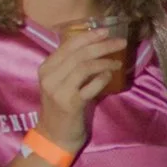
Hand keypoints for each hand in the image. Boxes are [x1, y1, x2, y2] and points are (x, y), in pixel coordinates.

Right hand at [34, 20, 130, 155]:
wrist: (55, 135)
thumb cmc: (61, 106)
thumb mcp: (60, 82)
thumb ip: (71, 65)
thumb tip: (96, 45)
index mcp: (46, 68)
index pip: (68, 45)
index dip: (89, 36)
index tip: (106, 31)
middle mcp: (49, 77)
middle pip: (79, 54)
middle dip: (102, 46)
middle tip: (120, 42)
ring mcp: (58, 91)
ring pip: (84, 67)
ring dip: (105, 62)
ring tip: (117, 63)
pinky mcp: (70, 104)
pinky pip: (90, 86)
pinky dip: (102, 79)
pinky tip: (110, 77)